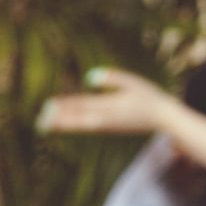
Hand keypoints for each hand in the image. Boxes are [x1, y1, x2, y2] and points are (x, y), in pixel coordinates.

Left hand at [39, 68, 177, 136]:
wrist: (165, 119)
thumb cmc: (149, 96)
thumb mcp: (133, 82)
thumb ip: (112, 78)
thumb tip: (89, 77)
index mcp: (113, 106)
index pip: (84, 104)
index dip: (66, 105)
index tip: (48, 105)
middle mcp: (109, 118)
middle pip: (79, 119)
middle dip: (60, 119)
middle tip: (40, 121)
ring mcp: (109, 126)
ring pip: (81, 125)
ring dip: (63, 125)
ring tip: (45, 125)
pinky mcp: (110, 128)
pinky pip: (88, 127)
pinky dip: (74, 126)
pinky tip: (64, 124)